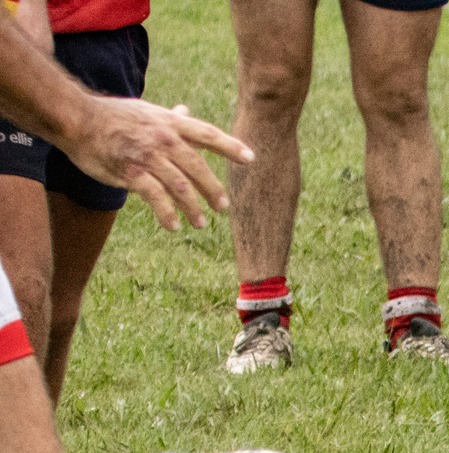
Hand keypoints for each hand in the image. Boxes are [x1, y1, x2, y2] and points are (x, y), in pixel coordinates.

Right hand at [56, 98, 252, 230]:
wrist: (77, 118)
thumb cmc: (113, 115)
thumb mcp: (145, 111)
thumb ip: (170, 117)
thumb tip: (186, 110)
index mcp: (170, 123)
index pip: (207, 134)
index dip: (230, 146)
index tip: (250, 159)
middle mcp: (163, 138)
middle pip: (198, 166)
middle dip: (213, 189)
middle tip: (223, 207)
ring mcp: (147, 155)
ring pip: (180, 186)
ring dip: (193, 208)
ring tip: (200, 223)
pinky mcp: (131, 171)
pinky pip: (156, 197)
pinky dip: (167, 214)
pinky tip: (173, 226)